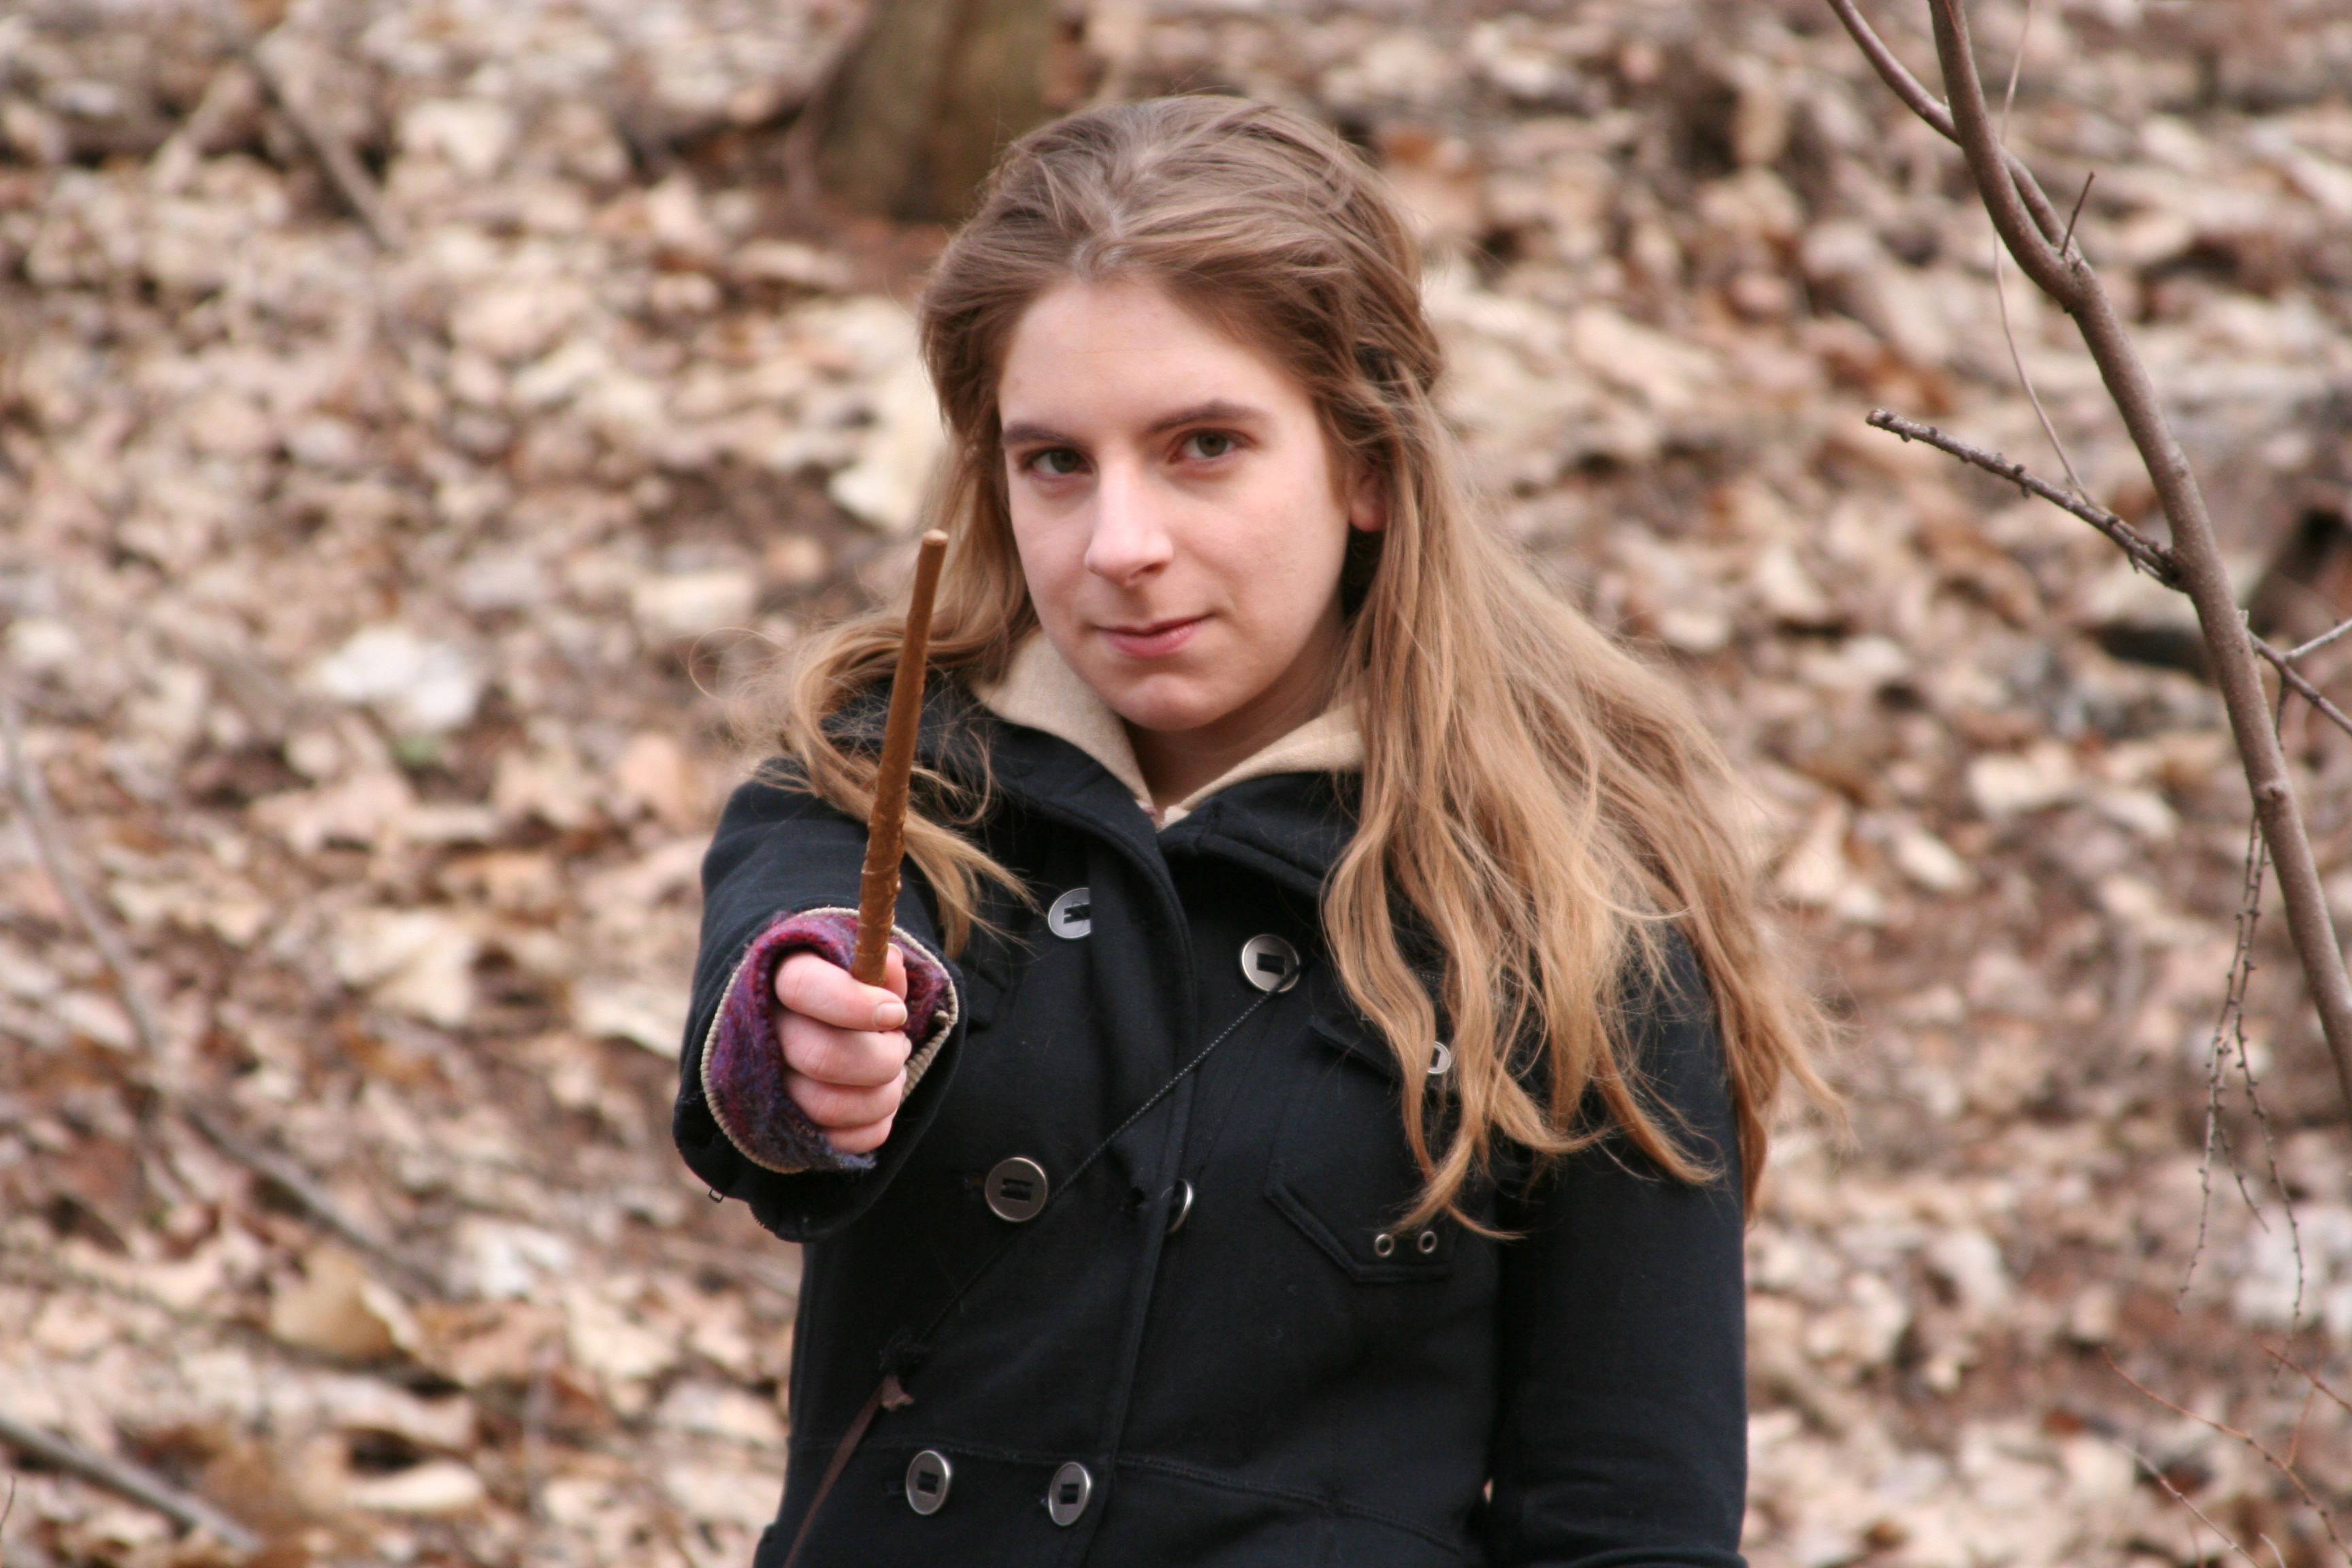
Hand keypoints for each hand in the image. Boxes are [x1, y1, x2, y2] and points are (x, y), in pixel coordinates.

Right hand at [773, 945, 910, 1154]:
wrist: (813, 1027)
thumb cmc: (844, 989)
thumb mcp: (858, 963)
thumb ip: (875, 962)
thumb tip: (890, 962)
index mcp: (778, 976)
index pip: (802, 987)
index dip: (855, 1003)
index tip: (896, 1013)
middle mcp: (762, 1032)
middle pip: (823, 1058)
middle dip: (883, 1058)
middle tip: (899, 1044)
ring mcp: (767, 1086)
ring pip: (830, 1106)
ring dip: (884, 1093)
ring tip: (893, 1071)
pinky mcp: (786, 1128)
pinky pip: (839, 1142)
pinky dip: (875, 1125)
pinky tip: (879, 1097)